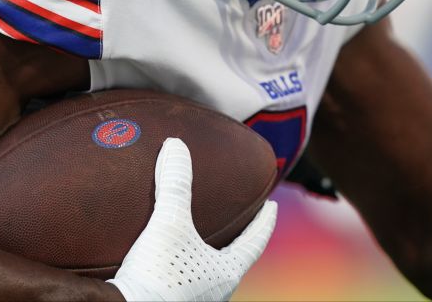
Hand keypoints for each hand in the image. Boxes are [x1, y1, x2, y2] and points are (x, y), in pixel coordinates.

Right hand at [106, 138, 277, 301]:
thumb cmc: (158, 275)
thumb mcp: (169, 223)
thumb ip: (175, 184)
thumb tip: (176, 145)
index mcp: (226, 273)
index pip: (254, 243)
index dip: (264, 223)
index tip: (273, 207)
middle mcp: (216, 291)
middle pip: (234, 261)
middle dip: (238, 240)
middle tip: (242, 221)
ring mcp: (195, 300)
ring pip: (210, 274)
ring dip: (210, 256)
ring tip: (205, 239)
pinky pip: (187, 281)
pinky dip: (186, 266)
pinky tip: (171, 260)